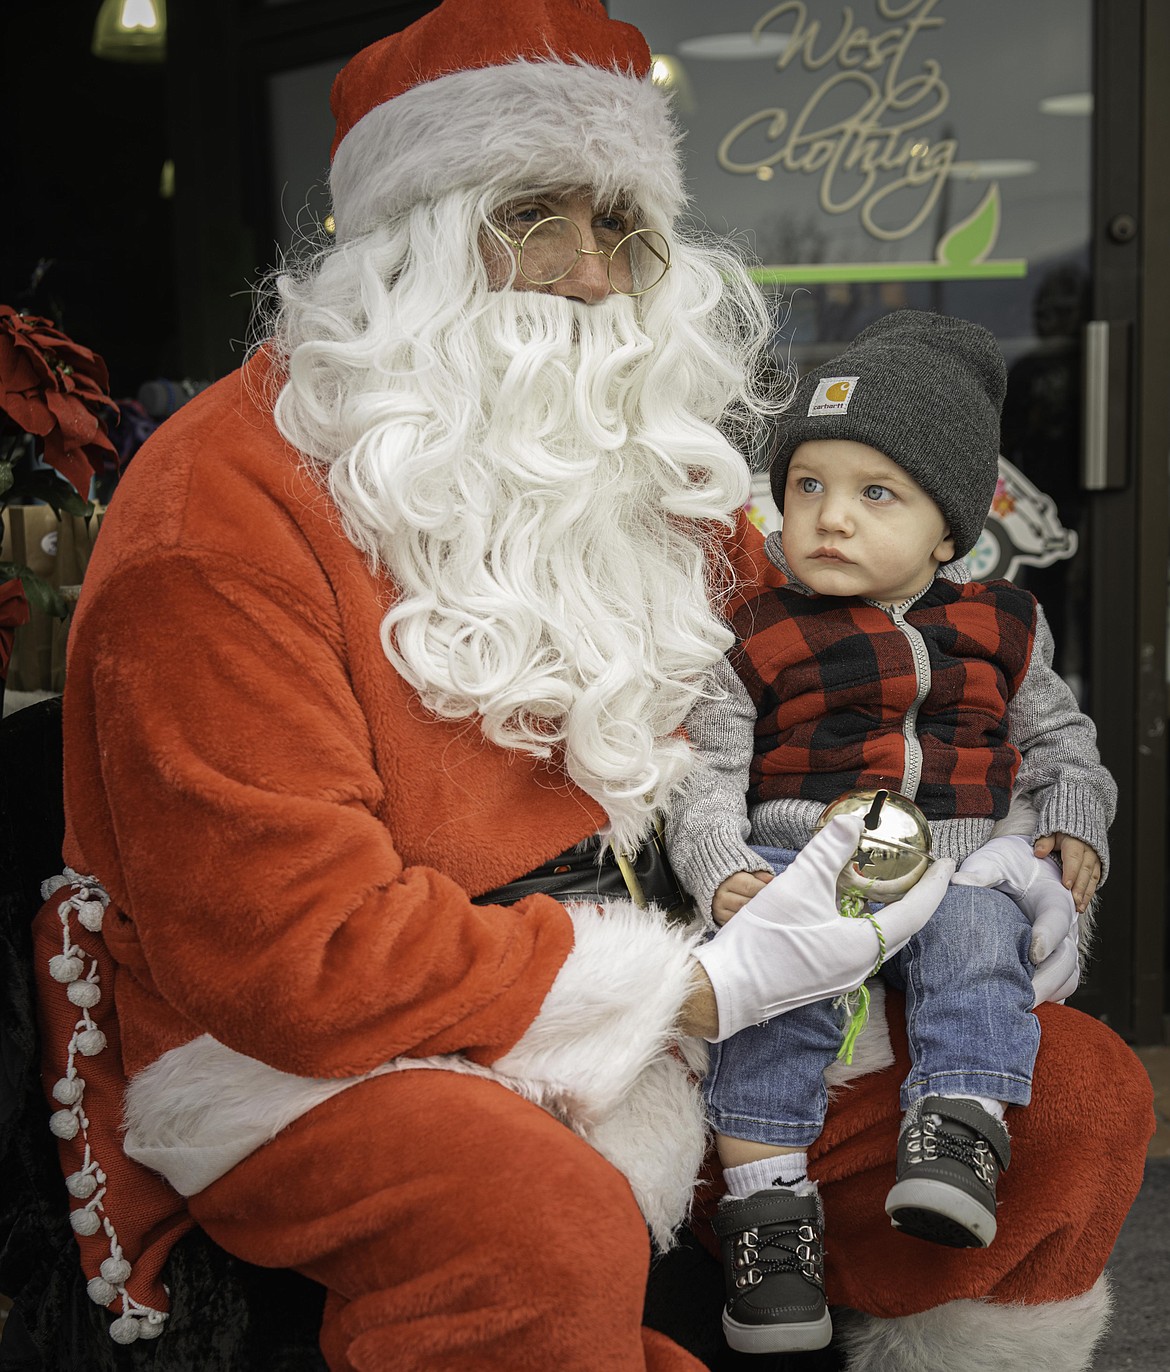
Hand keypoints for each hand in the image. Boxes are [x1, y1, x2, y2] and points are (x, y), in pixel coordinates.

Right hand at [692, 814, 954, 1040]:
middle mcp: (861, 967)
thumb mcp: (798, 885)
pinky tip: (848, 905)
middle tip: (923, 871)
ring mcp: (842, 977)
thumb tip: (852, 822)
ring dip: (889, 910)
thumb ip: (828, 851)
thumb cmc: (764, 939)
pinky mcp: (823, 979)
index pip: (915, 912)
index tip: (946, 863)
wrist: (726, 988)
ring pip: (880, 939)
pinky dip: (865, 922)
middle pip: (903, 929)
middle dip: (917, 898)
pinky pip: (859, 946)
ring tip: (888, 883)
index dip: (933, 885)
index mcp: (864, 947)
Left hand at [951, 835, 1078, 1004]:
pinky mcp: (1051, 964)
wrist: (1019, 868)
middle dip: (1048, 980)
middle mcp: (1064, 928)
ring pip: (1067, 978)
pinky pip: (1057, 988)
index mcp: (1054, 899)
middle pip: (1067, 959)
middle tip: (1024, 998)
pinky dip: (1044, 1000)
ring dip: (1048, 995)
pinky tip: (1018, 1012)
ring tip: (1020, 1011)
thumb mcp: (994, 861)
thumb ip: (981, 871)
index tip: (1034, 954)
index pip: (1058, 919)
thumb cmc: (1007, 865)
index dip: (1049, 937)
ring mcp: (1060, 948)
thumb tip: (958, 881)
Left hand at [1032, 833, 1100, 912]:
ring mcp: (1095, 859)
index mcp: (1075, 841)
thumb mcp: (1050, 832)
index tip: (1066, 885)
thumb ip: (1044, 841)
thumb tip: (1038, 852)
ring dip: (1086, 893)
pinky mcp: (1097, 866)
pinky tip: (1083, 904)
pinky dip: (1089, 893)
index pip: (1074, 857)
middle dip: (1080, 888)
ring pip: (1092, 877)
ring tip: (1079, 908)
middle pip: (1085, 870)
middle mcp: (1088, 851)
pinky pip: (1095, 880)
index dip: (1071, 872)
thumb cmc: (1060, 832)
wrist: (1079, 825)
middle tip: (1074, 902)